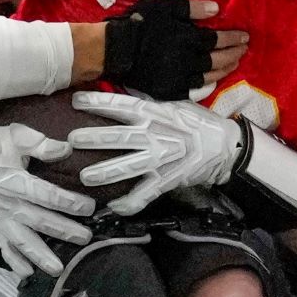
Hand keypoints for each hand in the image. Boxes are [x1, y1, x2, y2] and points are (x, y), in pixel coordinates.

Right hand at [0, 114, 94, 276]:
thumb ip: (39, 144)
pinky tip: (27, 273)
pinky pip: (1, 246)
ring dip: (39, 255)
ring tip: (58, 268)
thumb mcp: (12, 136)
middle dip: (63, 231)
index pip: (46, 195)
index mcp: (12, 179)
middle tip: (86, 238)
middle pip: (38, 221)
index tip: (90, 207)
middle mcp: (4, 203)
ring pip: (20, 240)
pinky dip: (13, 260)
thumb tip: (66, 148)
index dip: (69, 202)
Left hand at [65, 91, 242, 214]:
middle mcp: (156, 135)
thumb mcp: (173, 105)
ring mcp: (162, 160)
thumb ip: (147, 103)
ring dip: (105, 173)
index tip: (76, 101)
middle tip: (71, 140)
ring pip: (129, 167)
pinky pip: (145, 194)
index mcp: (156, 114)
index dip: (99, 103)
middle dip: (94, 139)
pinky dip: (129, 203)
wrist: (225, 146)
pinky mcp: (167, 180)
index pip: (123, 105)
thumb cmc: (196, 123)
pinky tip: (112, 207)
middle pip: (120, 137)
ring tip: (85, 178)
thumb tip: (121, 88)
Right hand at [100, 0, 245, 100]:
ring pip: (208, 77)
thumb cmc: (140, 24)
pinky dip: (207, 86)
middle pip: (216, 60)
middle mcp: (187, 61)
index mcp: (187, 39)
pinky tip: (213, 81)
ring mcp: (178, 78)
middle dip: (233, 54)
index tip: (245, 36)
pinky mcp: (169, 91)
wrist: (115, 50)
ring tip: (234, 64)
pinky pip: (193, 91)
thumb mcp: (164, 7)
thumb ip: (191, 8)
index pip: (217, 40)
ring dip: (224, 70)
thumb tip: (216, 9)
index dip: (233, 39)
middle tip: (244, 50)